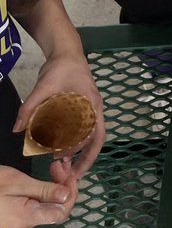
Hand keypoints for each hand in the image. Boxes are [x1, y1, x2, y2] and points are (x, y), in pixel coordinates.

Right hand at [0, 164, 77, 227]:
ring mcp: (21, 222)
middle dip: (65, 186)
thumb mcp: (17, 182)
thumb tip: (67, 195)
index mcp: (26, 217)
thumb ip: (43, 190)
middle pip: (57, 209)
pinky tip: (49, 175)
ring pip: (49, 206)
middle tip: (61, 164)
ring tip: (56, 165)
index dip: (71, 194)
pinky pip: (39, 205)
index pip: (60, 213)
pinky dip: (47, 190)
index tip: (70, 174)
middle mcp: (25, 224)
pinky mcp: (18, 216)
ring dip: (57, 185)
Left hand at [15, 52, 104, 177]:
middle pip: (97, 138)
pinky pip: (87, 130)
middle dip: (86, 158)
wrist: (67, 52)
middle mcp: (96, 109)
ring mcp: (92, 109)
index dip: (84, 151)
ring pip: (93, 136)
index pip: (94, 133)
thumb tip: (17, 130)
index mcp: (91, 104)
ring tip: (68, 167)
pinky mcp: (85, 108)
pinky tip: (65, 150)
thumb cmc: (61, 68)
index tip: (69, 164)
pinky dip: (78, 143)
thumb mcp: (43, 87)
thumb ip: (29, 108)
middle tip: (71, 174)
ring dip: (83, 152)